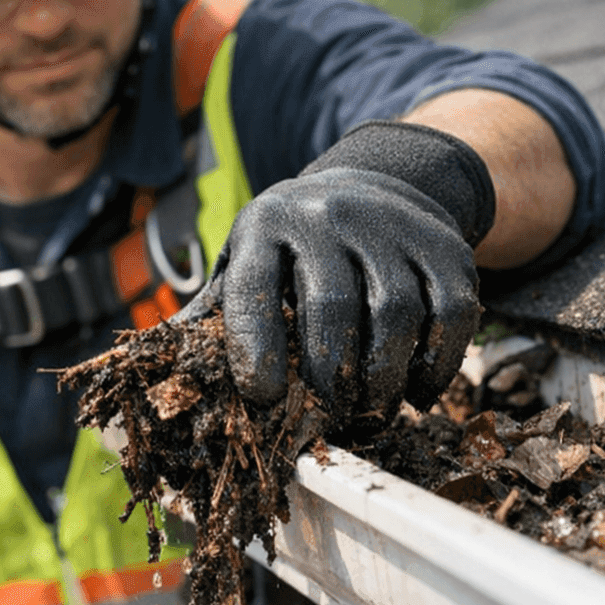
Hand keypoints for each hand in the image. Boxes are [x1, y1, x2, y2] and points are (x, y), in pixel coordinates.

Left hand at [181, 168, 478, 420]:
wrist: (377, 187)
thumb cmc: (292, 252)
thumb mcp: (244, 264)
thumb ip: (208, 318)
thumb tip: (154, 378)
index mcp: (265, 225)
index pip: (253, 285)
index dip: (253, 345)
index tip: (262, 396)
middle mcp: (327, 216)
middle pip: (332, 305)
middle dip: (327, 376)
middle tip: (326, 417)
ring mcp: (392, 226)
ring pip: (396, 312)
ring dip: (382, 379)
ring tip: (369, 411)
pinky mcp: (445, 245)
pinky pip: (451, 314)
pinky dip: (435, 365)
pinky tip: (414, 392)